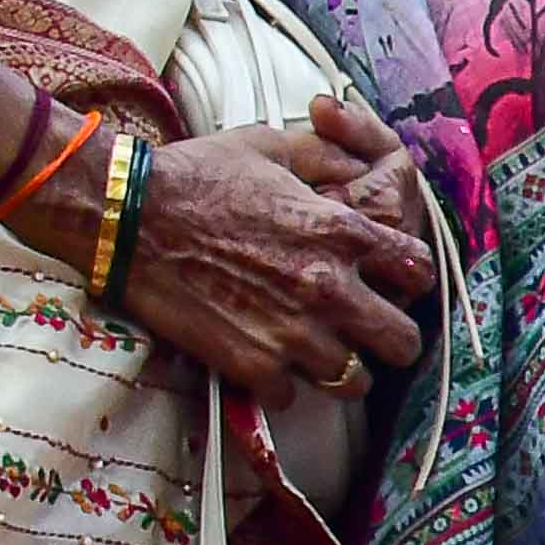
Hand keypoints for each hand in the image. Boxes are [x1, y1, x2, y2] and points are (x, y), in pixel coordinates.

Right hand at [111, 94, 441, 409]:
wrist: (127, 215)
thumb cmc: (194, 175)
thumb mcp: (269, 147)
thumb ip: (322, 160)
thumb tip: (355, 165)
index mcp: (341, 231)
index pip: (418, 270)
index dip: (410, 278)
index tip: (393, 282)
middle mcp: (329, 287)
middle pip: (403, 343)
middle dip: (391, 340)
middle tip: (368, 334)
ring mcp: (294, 333)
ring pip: (354, 381)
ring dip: (339, 370)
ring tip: (317, 355)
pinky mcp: (253, 366)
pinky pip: (292, 397)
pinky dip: (281, 385)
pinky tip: (265, 363)